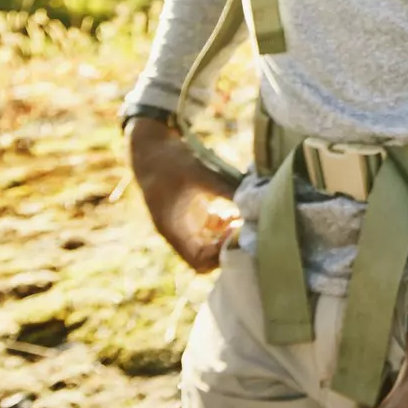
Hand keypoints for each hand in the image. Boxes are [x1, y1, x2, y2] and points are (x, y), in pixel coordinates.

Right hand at [127, 117, 241, 272]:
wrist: (151, 145)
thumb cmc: (171, 161)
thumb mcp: (201, 174)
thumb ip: (227, 189)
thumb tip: (256, 200)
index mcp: (174, 230)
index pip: (199, 262)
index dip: (220, 257)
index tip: (239, 237)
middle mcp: (179, 231)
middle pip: (207, 256)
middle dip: (228, 246)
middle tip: (248, 229)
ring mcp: (186, 221)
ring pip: (211, 241)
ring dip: (229, 234)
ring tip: (248, 219)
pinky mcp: (193, 210)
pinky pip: (212, 226)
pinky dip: (226, 222)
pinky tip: (239, 208)